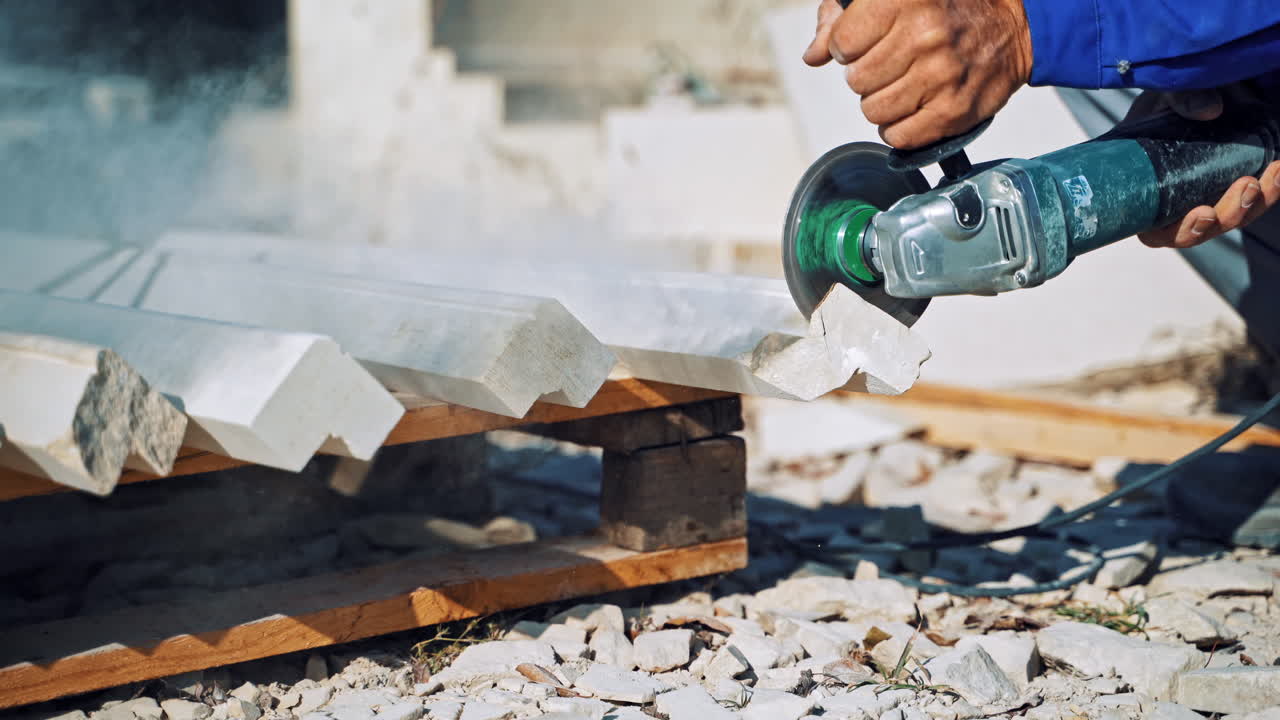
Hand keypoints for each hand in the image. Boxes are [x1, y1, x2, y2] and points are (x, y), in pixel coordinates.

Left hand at [803, 0, 1032, 149]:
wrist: (1013, 28)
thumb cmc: (947, 10)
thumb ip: (841, 20)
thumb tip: (813, 55)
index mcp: (904, 0)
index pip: (842, 43)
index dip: (846, 47)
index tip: (864, 43)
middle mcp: (924, 37)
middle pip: (856, 81)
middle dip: (866, 75)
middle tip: (891, 64)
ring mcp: (941, 76)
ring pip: (873, 111)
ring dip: (882, 102)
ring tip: (905, 83)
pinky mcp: (953, 111)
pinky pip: (898, 136)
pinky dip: (900, 127)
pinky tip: (915, 105)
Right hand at [1127, 89, 1279, 248]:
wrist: (1193, 88)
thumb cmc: (1165, 100)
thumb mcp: (1163, 95)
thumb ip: (1181, 99)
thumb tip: (1211, 110)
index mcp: (1147, 194)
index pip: (1157, 232)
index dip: (1178, 231)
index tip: (1202, 212)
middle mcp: (1177, 204)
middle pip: (1202, 231)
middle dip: (1229, 214)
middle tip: (1247, 185)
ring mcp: (1207, 197)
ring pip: (1233, 218)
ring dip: (1255, 202)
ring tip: (1273, 173)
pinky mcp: (1234, 186)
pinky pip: (1254, 200)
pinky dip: (1270, 189)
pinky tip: (1279, 168)